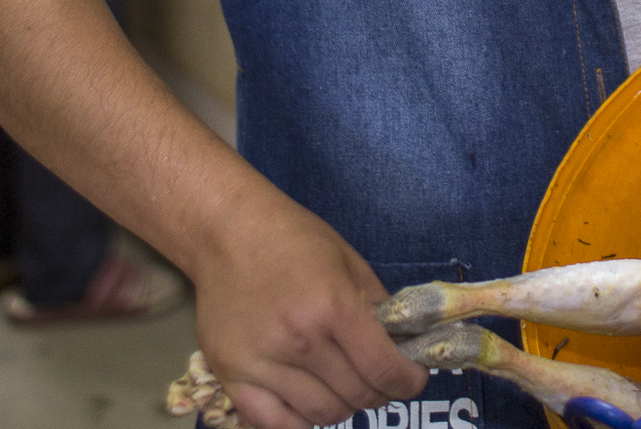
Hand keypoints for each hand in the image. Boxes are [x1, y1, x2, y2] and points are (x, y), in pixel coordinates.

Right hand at [190, 181, 426, 428]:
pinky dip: (302, 422)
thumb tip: (405, 349)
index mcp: (333, 306)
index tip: (413, 379)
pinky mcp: (229, 374)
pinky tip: (311, 402)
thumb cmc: (293, 240)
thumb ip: (379, 308)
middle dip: (382, 393)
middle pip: (357, 396)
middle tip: (382, 380)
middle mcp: (298, 339)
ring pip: (321, 415)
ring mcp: (261, 361)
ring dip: (345, 407)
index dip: (409, 382)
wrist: (227, 231)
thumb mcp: (349, 262)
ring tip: (346, 387)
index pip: (384, 370)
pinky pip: (275, 424)